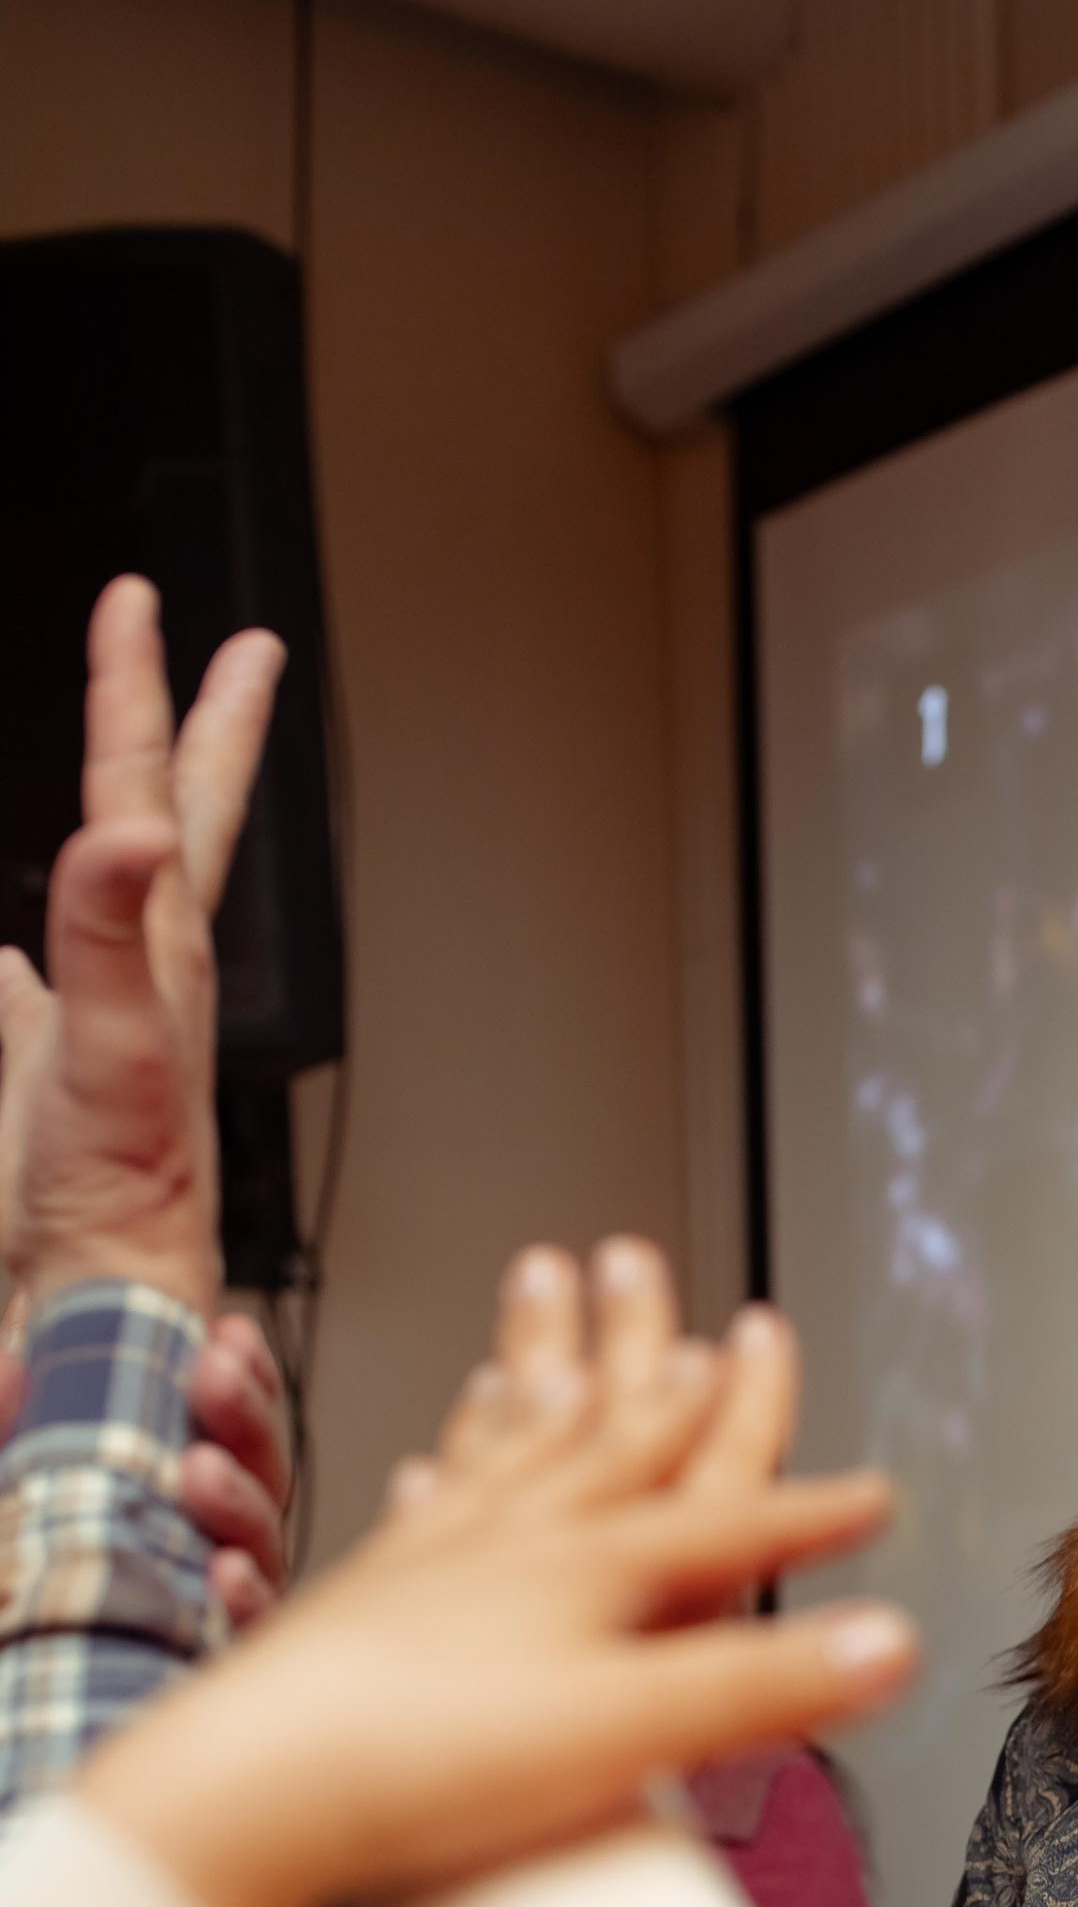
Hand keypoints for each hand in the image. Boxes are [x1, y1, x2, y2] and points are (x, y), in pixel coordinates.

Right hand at [0, 578, 281, 1313]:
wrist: (103, 1305)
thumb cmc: (123, 1203)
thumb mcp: (114, 1053)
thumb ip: (115, 937)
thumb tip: (138, 829)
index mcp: (161, 959)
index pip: (153, 794)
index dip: (139, 694)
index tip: (138, 602)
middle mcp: (147, 976)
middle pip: (173, 822)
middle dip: (187, 726)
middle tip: (226, 646)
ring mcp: (104, 1021)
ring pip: (114, 891)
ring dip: (122, 818)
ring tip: (131, 767)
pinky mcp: (56, 1076)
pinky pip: (35, 988)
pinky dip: (23, 953)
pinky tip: (4, 959)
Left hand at [0, 1303, 291, 1618]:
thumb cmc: (7, 1575)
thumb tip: (12, 1368)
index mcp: (149, 1495)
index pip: (215, 1434)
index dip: (234, 1384)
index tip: (225, 1337)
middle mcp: (187, 1550)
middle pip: (252, 1477)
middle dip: (243, 1417)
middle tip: (213, 1373)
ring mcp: (197, 1612)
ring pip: (256, 1549)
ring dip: (241, 1500)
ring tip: (202, 1470)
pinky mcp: (193, 1669)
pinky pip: (241, 1639)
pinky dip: (243, 1605)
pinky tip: (226, 1575)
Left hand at [80, 1238, 916, 1906]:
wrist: (258, 1784)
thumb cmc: (435, 1755)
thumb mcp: (637, 1729)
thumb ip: (767, 1684)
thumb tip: (894, 1644)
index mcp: (599, 1570)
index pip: (731, 1524)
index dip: (809, 1512)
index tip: (867, 1493)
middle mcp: (521, 1547)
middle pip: (619, 1448)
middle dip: (678, 1392)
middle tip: (716, 1336)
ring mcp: (438, 1566)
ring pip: (519, 1460)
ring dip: (563, 1401)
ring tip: (579, 1355)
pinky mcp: (365, 1606)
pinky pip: (426, 1510)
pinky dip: (452, 1468)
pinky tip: (436, 1460)